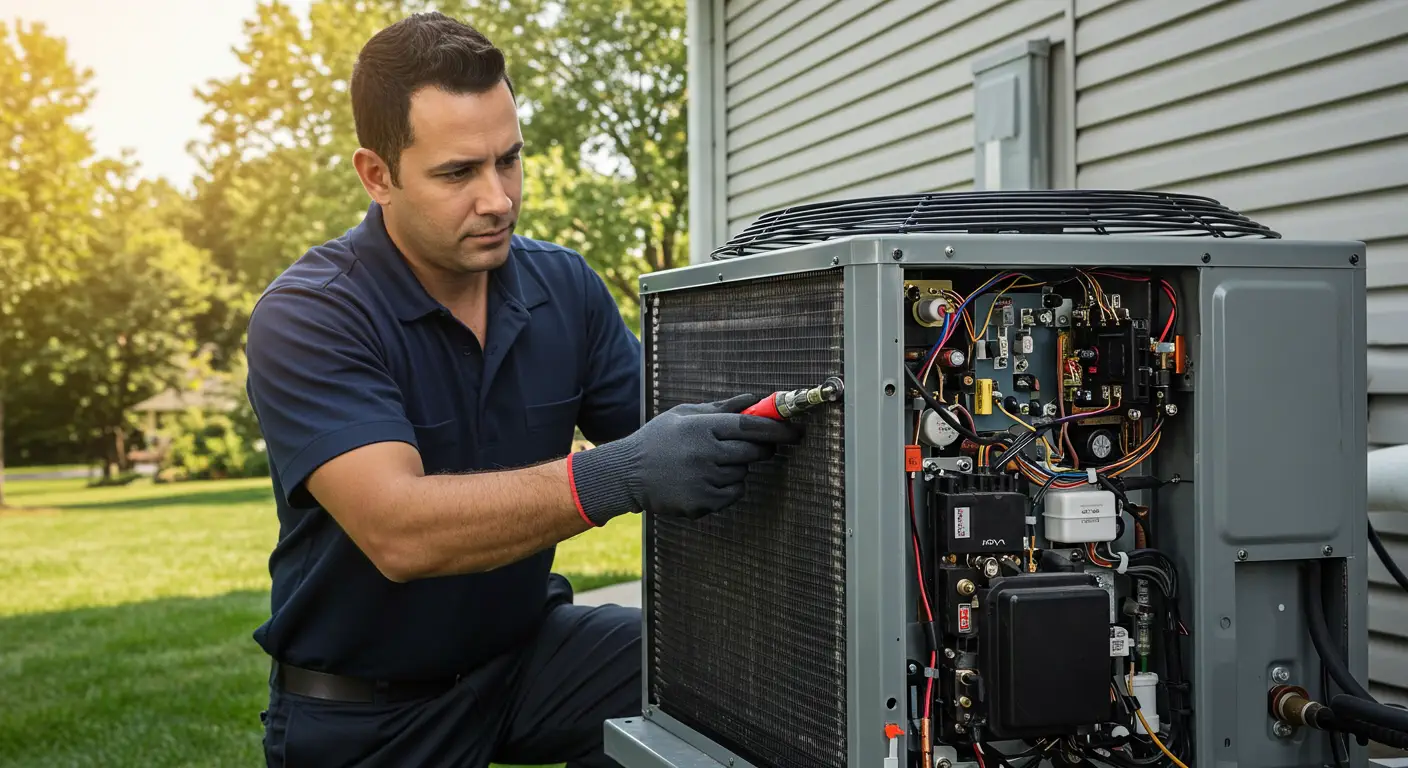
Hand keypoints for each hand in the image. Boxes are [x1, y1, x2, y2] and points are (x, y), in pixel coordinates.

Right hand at [568, 393, 804, 523]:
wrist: (627, 473)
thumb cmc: (660, 439)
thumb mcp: (686, 414)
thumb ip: (723, 407)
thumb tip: (756, 399)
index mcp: (702, 428)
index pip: (751, 426)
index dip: (778, 428)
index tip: (796, 430)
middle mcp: (705, 454)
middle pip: (754, 452)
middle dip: (763, 448)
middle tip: (761, 445)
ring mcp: (704, 481)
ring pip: (743, 474)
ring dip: (738, 468)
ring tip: (711, 462)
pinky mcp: (702, 503)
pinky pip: (733, 494)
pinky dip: (729, 487)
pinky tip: (705, 479)